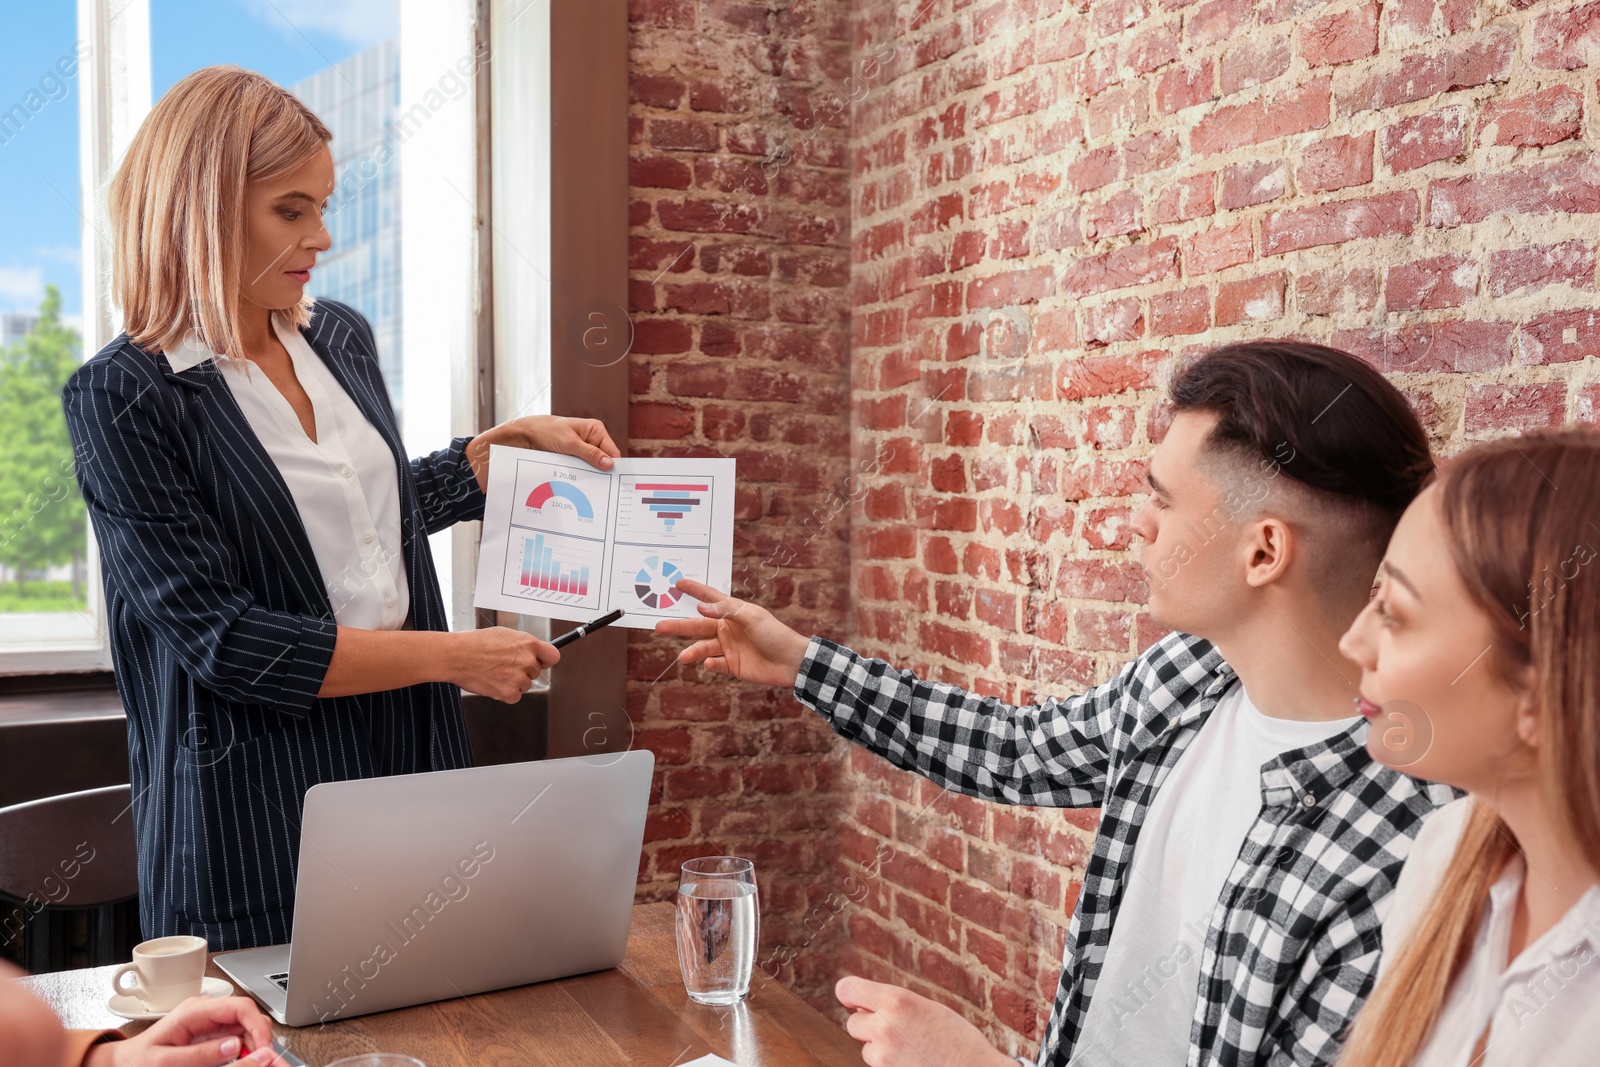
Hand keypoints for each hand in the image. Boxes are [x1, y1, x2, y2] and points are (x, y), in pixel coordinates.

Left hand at [83, 995, 289, 1066]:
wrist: (123, 1064)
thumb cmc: (138, 1062)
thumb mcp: (165, 1063)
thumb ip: (200, 1055)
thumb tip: (234, 1046)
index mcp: (195, 1011)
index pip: (240, 1007)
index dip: (258, 1025)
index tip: (264, 1048)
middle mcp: (206, 1012)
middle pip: (248, 1017)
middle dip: (259, 1039)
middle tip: (261, 1062)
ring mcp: (210, 1023)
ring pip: (246, 1028)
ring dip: (254, 1046)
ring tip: (251, 1064)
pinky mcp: (212, 1035)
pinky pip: (237, 1039)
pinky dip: (245, 1051)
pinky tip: (242, 1063)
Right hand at [445, 626, 559, 702]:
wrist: (457, 655)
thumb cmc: (476, 643)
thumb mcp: (505, 634)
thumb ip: (522, 645)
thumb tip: (532, 653)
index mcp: (528, 643)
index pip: (553, 656)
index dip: (545, 660)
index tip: (540, 662)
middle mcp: (527, 661)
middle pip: (535, 672)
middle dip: (523, 670)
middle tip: (504, 665)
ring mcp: (519, 678)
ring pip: (525, 685)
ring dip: (513, 682)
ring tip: (494, 672)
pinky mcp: (509, 693)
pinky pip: (515, 697)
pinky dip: (505, 693)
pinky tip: (493, 682)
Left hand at [467, 416, 620, 491]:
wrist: (525, 436)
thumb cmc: (546, 431)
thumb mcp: (569, 443)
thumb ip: (590, 453)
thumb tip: (609, 463)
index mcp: (595, 430)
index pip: (612, 452)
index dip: (614, 466)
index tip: (615, 481)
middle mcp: (591, 440)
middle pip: (603, 461)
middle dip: (601, 473)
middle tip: (602, 489)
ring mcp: (582, 450)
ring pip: (592, 467)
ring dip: (590, 476)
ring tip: (589, 488)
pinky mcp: (573, 458)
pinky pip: (582, 470)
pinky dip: (581, 476)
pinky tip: (579, 485)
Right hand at [652, 579, 810, 687]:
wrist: (791, 662)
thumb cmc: (775, 634)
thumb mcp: (752, 616)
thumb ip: (726, 610)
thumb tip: (701, 606)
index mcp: (732, 613)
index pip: (709, 598)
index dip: (694, 590)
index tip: (677, 583)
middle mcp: (727, 629)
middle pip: (698, 626)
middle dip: (679, 626)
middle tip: (659, 626)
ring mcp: (728, 648)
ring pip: (703, 648)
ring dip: (693, 651)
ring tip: (683, 657)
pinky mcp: (732, 666)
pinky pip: (716, 664)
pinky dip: (710, 665)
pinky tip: (709, 664)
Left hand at [836, 976, 1015, 1066]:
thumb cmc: (957, 1038)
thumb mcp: (927, 1007)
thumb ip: (893, 1004)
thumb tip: (859, 1006)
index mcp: (896, 1000)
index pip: (847, 989)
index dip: (849, 994)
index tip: (854, 999)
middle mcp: (884, 1026)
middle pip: (853, 1023)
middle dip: (868, 1025)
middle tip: (896, 1029)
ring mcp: (884, 1055)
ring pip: (866, 1048)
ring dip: (880, 1048)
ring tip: (912, 1049)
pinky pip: (878, 1066)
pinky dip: (890, 1065)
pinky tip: (913, 1062)